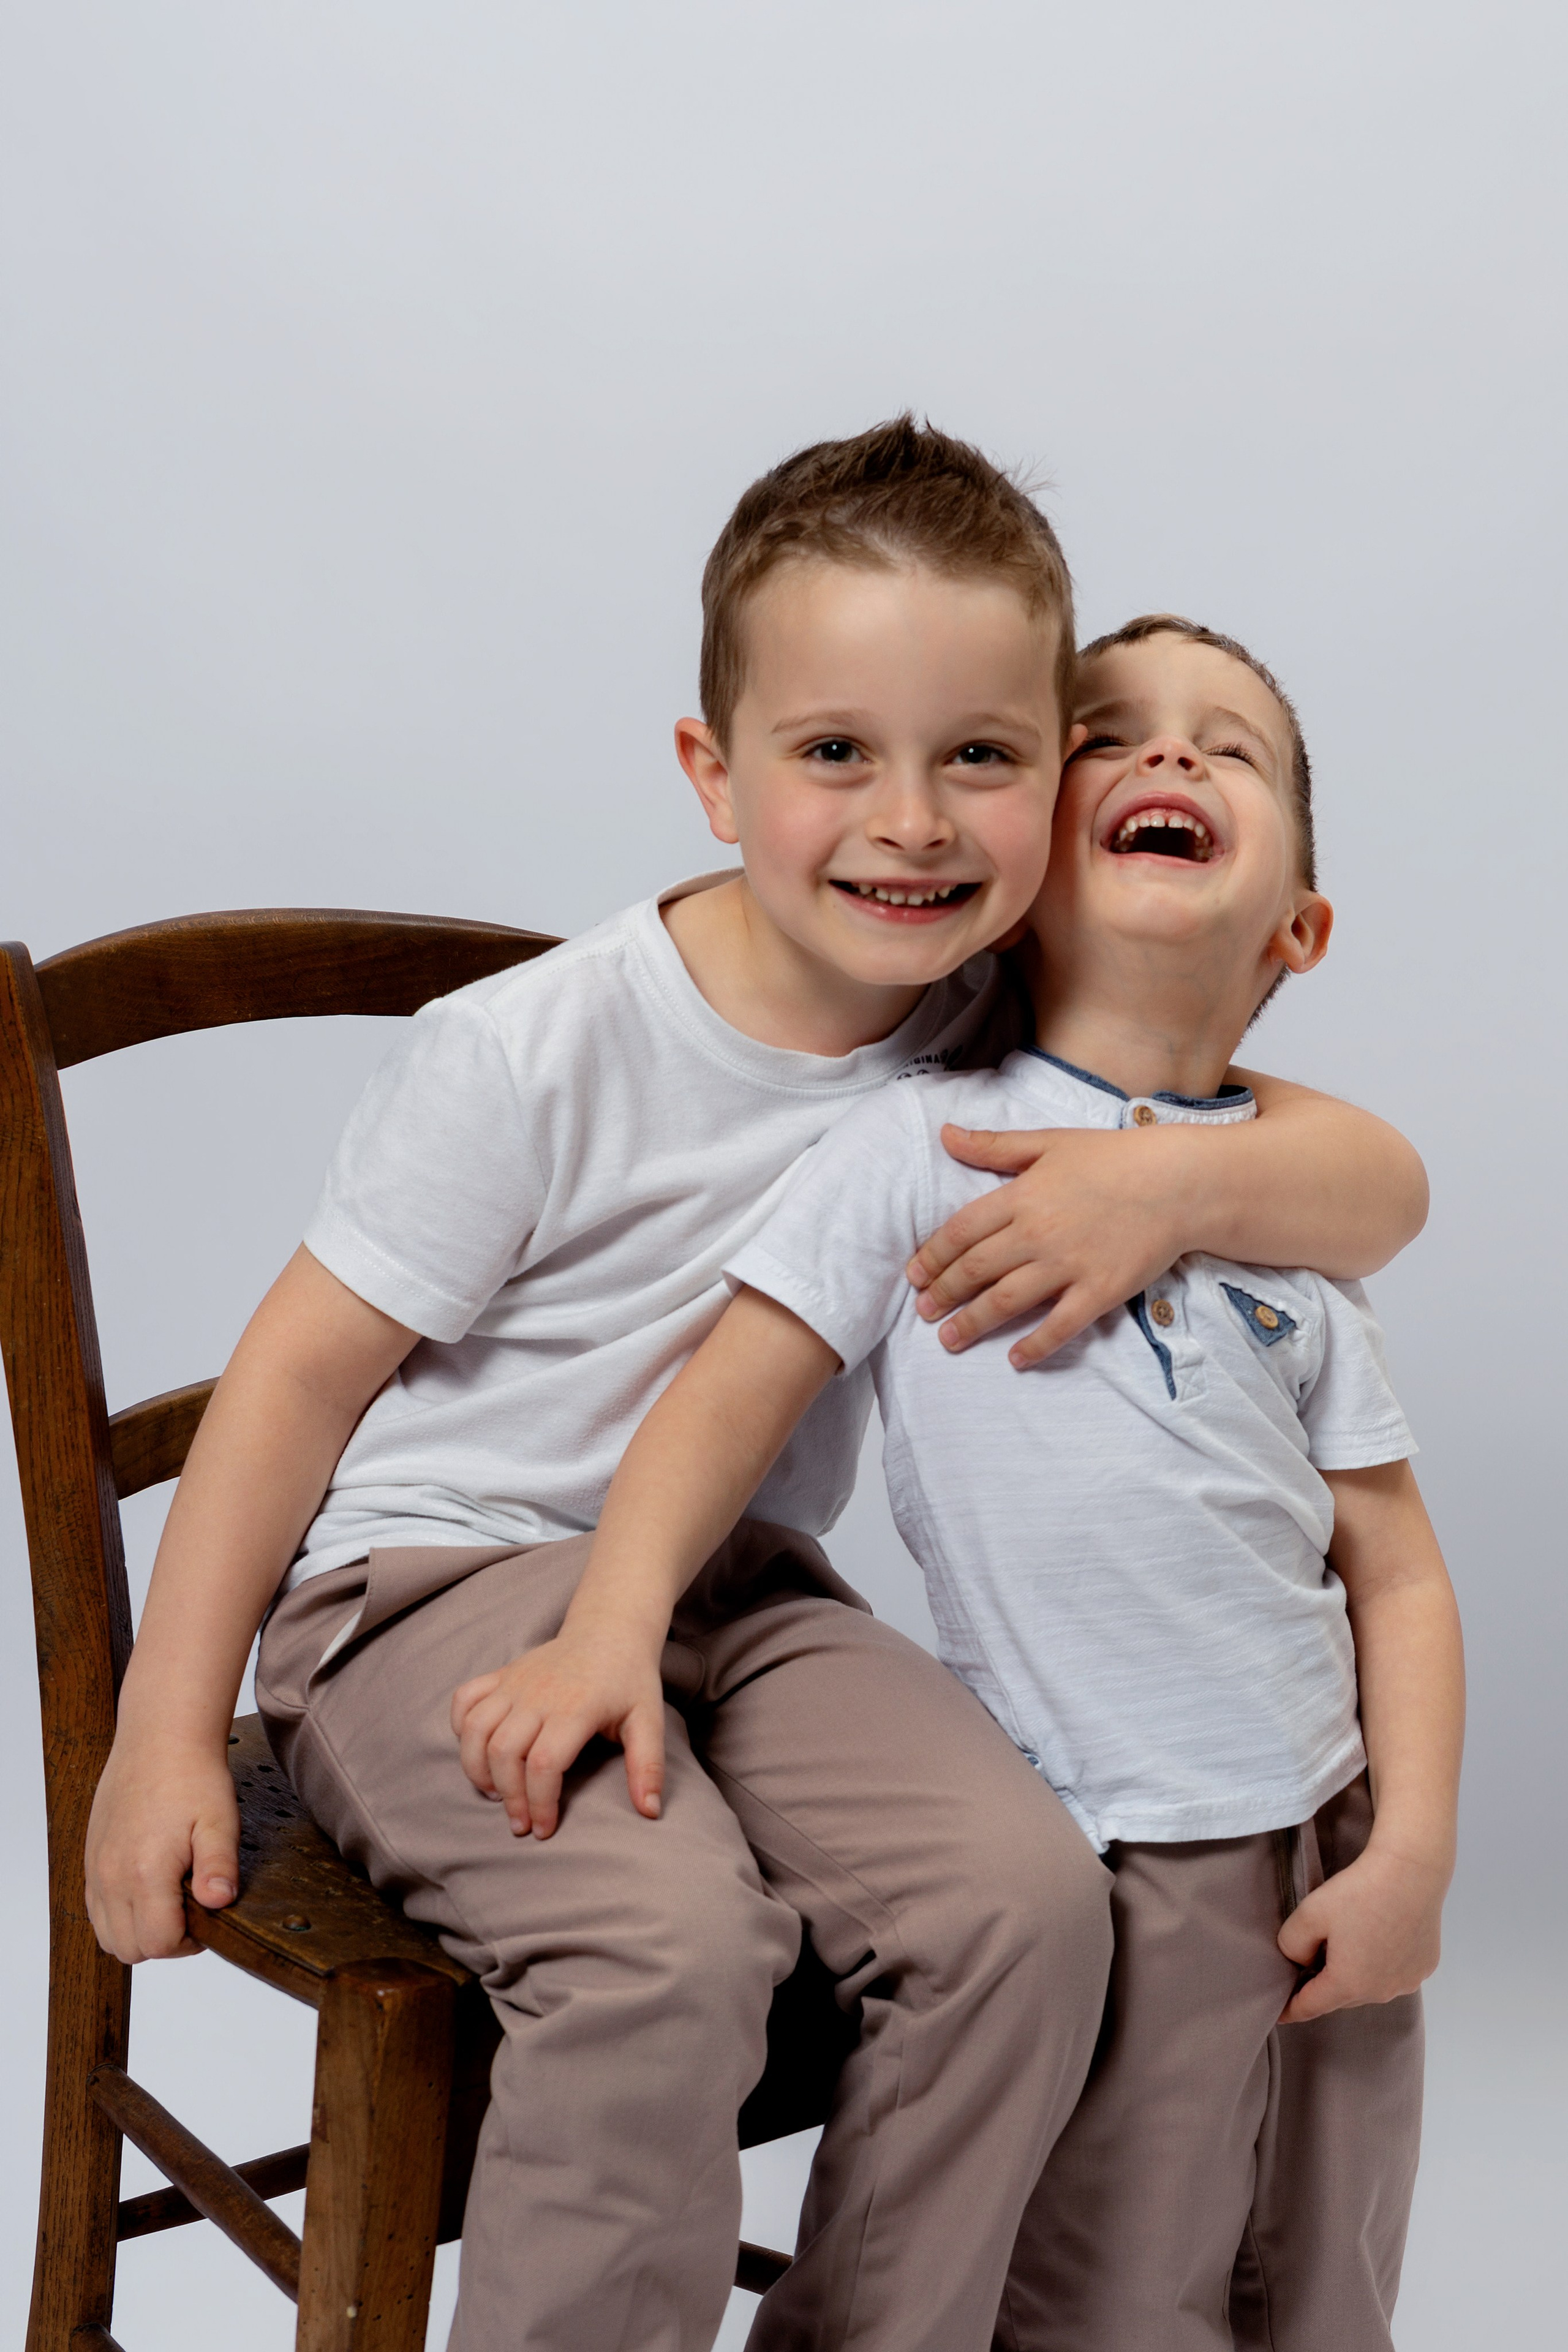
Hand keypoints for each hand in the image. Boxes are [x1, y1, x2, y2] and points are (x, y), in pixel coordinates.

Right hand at [85, 1737, 240, 1963]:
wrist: (160, 1738)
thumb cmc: (192, 1777)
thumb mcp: (219, 1821)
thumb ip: (219, 1866)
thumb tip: (219, 1902)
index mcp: (144, 1872)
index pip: (158, 1943)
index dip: (188, 1942)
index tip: (206, 1915)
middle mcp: (111, 1876)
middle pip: (129, 1948)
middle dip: (163, 1941)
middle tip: (190, 1911)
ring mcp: (97, 1868)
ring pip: (108, 1935)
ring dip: (138, 1931)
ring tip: (170, 1901)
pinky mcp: (91, 1859)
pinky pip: (95, 1909)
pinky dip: (119, 1914)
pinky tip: (148, 1888)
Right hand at [451, 1620, 666, 1840]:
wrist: (610, 1629)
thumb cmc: (629, 1679)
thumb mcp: (648, 1720)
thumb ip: (648, 1766)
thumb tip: (649, 1812)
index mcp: (576, 1707)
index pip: (545, 1764)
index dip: (540, 1803)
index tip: (544, 1829)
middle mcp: (538, 1693)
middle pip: (504, 1752)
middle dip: (508, 1796)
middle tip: (521, 1823)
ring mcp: (515, 1682)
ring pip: (476, 1729)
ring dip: (477, 1769)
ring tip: (495, 1794)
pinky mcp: (501, 1674)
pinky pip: (465, 1699)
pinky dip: (461, 1728)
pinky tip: (478, 1752)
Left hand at [907, 1124, 1186, 1366]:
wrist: (1179, 1182)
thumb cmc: (1114, 1158)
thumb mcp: (1049, 1143)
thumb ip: (995, 1146)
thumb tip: (946, 1134)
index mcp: (1022, 1195)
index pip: (961, 1231)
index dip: (933, 1256)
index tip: (915, 1275)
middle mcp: (1038, 1232)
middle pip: (977, 1270)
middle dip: (945, 1294)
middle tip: (924, 1312)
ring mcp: (1069, 1264)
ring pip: (1007, 1301)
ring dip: (973, 1323)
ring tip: (948, 1340)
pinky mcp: (1100, 1290)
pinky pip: (1060, 1325)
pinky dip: (1035, 1345)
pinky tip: (1015, 1359)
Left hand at [1276, 1843, 1446, 2023]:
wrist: (1411, 1870)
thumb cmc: (1359, 1891)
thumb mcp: (1309, 1914)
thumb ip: (1292, 1946)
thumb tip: (1301, 1962)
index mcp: (1348, 1984)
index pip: (1310, 2006)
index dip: (1291, 2009)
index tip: (1278, 2014)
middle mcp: (1381, 1992)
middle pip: (1341, 1996)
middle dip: (1323, 1986)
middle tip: (1309, 1966)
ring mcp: (1407, 1981)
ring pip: (1369, 1986)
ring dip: (1355, 1975)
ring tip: (1346, 1947)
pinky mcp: (1424, 1966)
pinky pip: (1394, 1973)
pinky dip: (1381, 1965)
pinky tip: (1378, 1939)